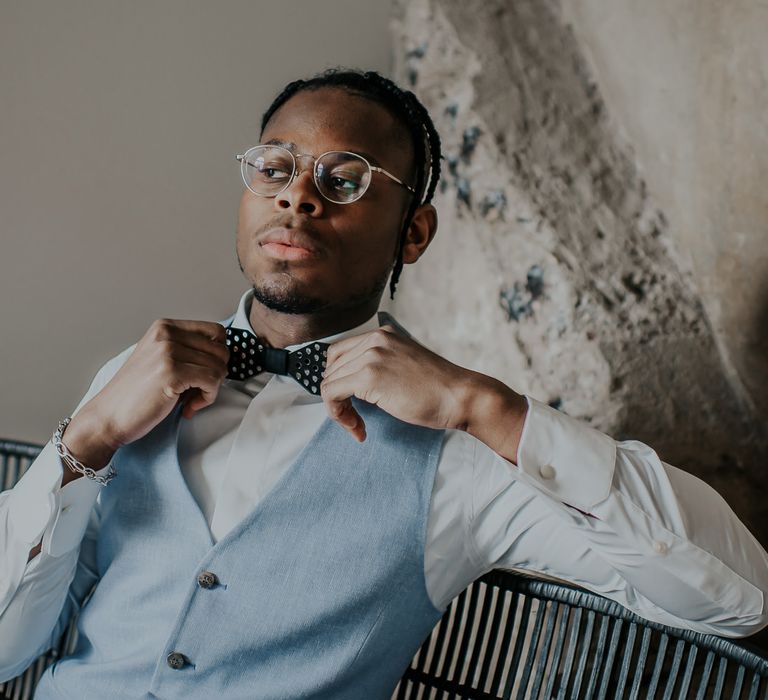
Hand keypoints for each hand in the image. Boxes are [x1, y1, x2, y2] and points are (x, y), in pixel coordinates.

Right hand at [75, 319, 228, 452]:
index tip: (202, 375)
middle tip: (196, 393)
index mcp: (165, 327)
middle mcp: (167, 334)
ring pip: (219, 367)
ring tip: (190, 401)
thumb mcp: (162, 360)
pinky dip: (207, 398)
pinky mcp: (171, 373)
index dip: (217, 357)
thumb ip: (189, 352)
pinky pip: (212, 381)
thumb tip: (227, 356)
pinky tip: (188, 407)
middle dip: (216, 375)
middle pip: (222, 350)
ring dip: (211, 390)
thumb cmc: (137, 394)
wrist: (108, 417)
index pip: (217, 332)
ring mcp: (168, 352)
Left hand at [320, 326, 527, 461]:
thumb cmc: (438, 389)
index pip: (339, 353)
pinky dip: (339, 415)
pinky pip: (333, 395)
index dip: (339, 380)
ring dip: (338, 410)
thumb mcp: (404, 364)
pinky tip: (357, 428)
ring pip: (329, 383)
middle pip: (331, 368)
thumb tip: (351, 383)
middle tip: (354, 418)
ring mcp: (371, 356)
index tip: (351, 402)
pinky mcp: (369, 377)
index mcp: (382, 334)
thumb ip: (379, 365)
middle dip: (337, 397)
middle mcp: (374, 340)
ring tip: (357, 426)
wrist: (460, 396)